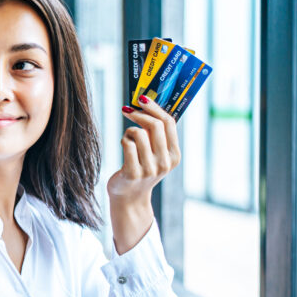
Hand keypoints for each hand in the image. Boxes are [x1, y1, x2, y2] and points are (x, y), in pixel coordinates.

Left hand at [106, 95, 180, 252]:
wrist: (129, 198)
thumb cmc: (141, 169)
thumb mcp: (155, 153)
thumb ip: (157, 134)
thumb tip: (148, 102)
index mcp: (174, 155)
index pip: (169, 123)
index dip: (155, 107)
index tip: (141, 98)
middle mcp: (165, 162)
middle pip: (155, 125)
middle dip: (139, 113)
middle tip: (127, 110)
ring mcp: (150, 169)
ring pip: (138, 133)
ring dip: (129, 130)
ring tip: (127, 138)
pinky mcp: (133, 173)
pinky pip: (127, 144)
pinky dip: (123, 139)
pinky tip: (123, 145)